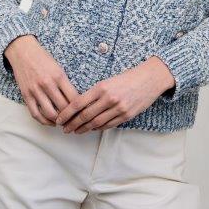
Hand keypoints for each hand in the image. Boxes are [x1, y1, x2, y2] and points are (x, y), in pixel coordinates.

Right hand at [5, 35, 79, 124]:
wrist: (23, 51)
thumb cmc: (43, 58)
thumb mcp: (58, 67)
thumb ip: (65, 83)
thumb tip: (75, 101)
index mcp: (59, 76)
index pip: (74, 98)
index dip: (80, 108)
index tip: (82, 112)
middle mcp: (48, 84)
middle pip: (64, 108)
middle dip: (71, 117)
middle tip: (74, 120)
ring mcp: (36, 90)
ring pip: (50, 114)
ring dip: (58, 121)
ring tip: (63, 122)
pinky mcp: (26, 95)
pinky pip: (35, 114)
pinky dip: (44, 121)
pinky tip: (50, 122)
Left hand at [54, 57, 174, 132]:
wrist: (149, 78)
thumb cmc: (127, 78)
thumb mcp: (108, 81)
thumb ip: (95, 93)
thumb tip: (79, 107)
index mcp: (101, 87)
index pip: (78, 103)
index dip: (67, 113)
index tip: (59, 119)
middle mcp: (108, 99)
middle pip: (85, 116)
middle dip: (72, 124)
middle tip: (64, 129)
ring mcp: (118, 108)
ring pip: (96, 123)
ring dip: (83, 129)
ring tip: (75, 131)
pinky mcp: (126, 116)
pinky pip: (108, 125)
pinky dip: (98, 128)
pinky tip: (91, 129)